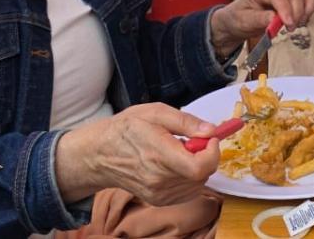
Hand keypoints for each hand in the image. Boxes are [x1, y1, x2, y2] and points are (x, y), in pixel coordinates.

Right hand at [55, 103, 219, 205]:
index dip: (213, 153)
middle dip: (206, 155)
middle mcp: (159, 179)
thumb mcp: (155, 112)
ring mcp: (158, 194)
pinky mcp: (159, 200)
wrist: (101, 154)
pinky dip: (191, 177)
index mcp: (159, 154)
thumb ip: (186, 122)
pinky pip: (188, 191)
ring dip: (198, 167)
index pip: (199, 167)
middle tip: (193, 140)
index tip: (211, 138)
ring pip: (198, 184)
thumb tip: (211, 130)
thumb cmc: (127, 129)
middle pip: (202, 175)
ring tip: (180, 151)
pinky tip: (177, 164)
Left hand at [209, 0, 313, 57]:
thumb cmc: (239, 18)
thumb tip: (275, 19)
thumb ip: (259, 19)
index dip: (286, 9)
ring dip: (307, 8)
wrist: (238, 19)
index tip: (288, 25)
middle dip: (296, 12)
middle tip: (290, 29)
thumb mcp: (244, 21)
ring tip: (299, 23)